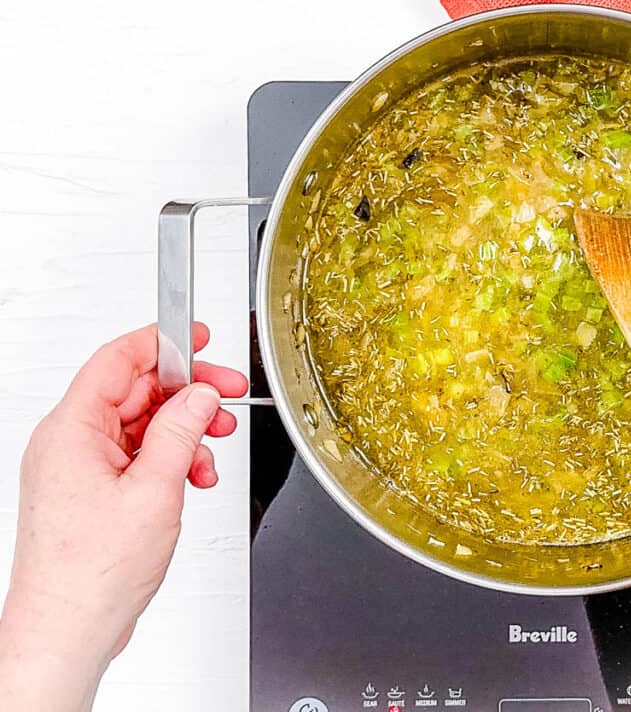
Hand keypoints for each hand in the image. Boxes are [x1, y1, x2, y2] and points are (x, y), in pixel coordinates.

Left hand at [0, 324, 246, 710]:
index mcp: (73, 429)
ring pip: (140, 426)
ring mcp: (78, 468)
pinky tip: (192, 479)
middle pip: (135, 392)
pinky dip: (169, 460)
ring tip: (211, 452)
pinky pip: (134, 456)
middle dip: (187, 395)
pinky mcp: (90, 490)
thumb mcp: (154, 489)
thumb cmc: (91, 573)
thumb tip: (199, 396)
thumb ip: (181, 432)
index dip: (164, 342)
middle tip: (226, 399)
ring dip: (183, 434)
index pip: (119, 360)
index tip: (200, 338)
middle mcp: (69, 443)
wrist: (67, 628)